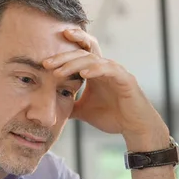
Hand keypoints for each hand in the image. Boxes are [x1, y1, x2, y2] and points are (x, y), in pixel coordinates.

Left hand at [43, 29, 168, 149]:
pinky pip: (109, 69)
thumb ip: (69, 105)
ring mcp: (115, 71)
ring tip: (58, 72)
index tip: (44, 56)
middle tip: (45, 63)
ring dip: (74, 65)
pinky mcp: (125, 79)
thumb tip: (50, 108)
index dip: (64, 50)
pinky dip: (96, 70)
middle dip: (63, 57)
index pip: (79, 54)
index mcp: (95, 72)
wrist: (134, 128)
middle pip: (82, 53)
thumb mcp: (83, 111)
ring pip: (93, 59)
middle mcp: (105, 67)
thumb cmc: (112, 117)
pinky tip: (83, 74)